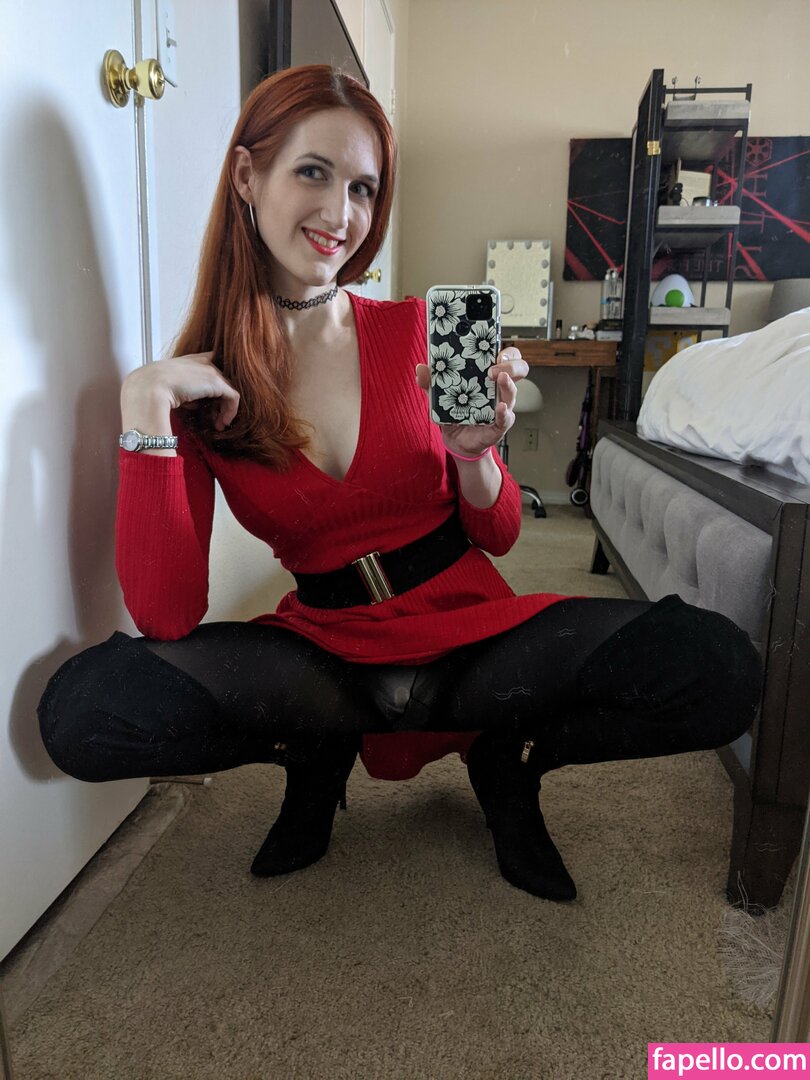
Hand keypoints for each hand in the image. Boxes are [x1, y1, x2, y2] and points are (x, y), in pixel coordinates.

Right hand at [122, 352, 239, 431]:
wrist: (148, 387)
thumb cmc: (151, 390)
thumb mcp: (168, 388)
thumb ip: (184, 392)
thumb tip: (193, 404)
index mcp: (188, 360)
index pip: (209, 365)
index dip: (212, 384)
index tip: (208, 402)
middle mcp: (202, 361)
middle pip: (221, 380)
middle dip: (219, 401)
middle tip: (214, 418)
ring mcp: (210, 370)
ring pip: (228, 390)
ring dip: (225, 409)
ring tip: (218, 424)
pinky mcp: (217, 382)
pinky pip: (233, 397)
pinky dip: (230, 412)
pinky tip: (221, 423)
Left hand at [415, 347, 528, 456]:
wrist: (455, 439)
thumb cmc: (454, 411)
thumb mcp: (440, 395)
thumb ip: (431, 382)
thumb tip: (421, 368)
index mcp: (487, 375)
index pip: (506, 356)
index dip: (506, 351)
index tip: (495, 345)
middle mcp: (498, 389)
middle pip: (518, 370)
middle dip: (510, 364)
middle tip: (494, 366)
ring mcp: (501, 406)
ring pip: (513, 392)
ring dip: (507, 384)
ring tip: (498, 378)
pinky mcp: (499, 425)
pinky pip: (507, 418)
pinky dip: (504, 413)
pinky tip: (499, 408)